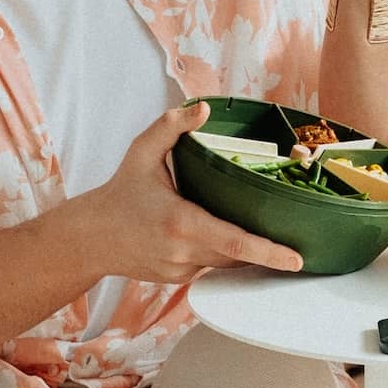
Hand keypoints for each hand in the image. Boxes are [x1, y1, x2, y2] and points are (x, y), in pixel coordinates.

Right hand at [88, 103, 303, 281]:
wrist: (90, 237)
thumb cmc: (119, 193)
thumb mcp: (141, 152)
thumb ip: (171, 127)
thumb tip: (203, 108)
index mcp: (181, 222)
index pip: (234, 241)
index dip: (268, 252)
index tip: (295, 259)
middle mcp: (183, 252)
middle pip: (238, 255)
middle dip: (267, 251)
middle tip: (297, 242)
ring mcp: (180, 270)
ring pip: (226, 263)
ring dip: (245, 251)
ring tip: (271, 239)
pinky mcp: (178, 279)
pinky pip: (210, 267)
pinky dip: (221, 253)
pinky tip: (225, 238)